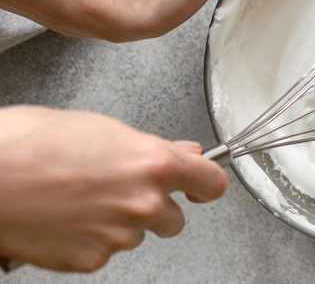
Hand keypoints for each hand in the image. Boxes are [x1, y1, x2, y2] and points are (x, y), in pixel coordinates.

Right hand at [0, 106, 226, 271]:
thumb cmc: (29, 143)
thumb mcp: (100, 127)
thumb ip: (149, 146)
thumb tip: (180, 151)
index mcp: (153, 163)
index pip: (210, 181)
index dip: (205, 182)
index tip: (200, 184)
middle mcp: (144, 203)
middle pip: (175, 217)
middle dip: (157, 206)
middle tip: (121, 190)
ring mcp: (119, 236)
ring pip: (137, 234)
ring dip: (121, 222)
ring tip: (82, 200)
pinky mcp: (92, 261)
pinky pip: (106, 252)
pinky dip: (92, 240)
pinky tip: (67, 219)